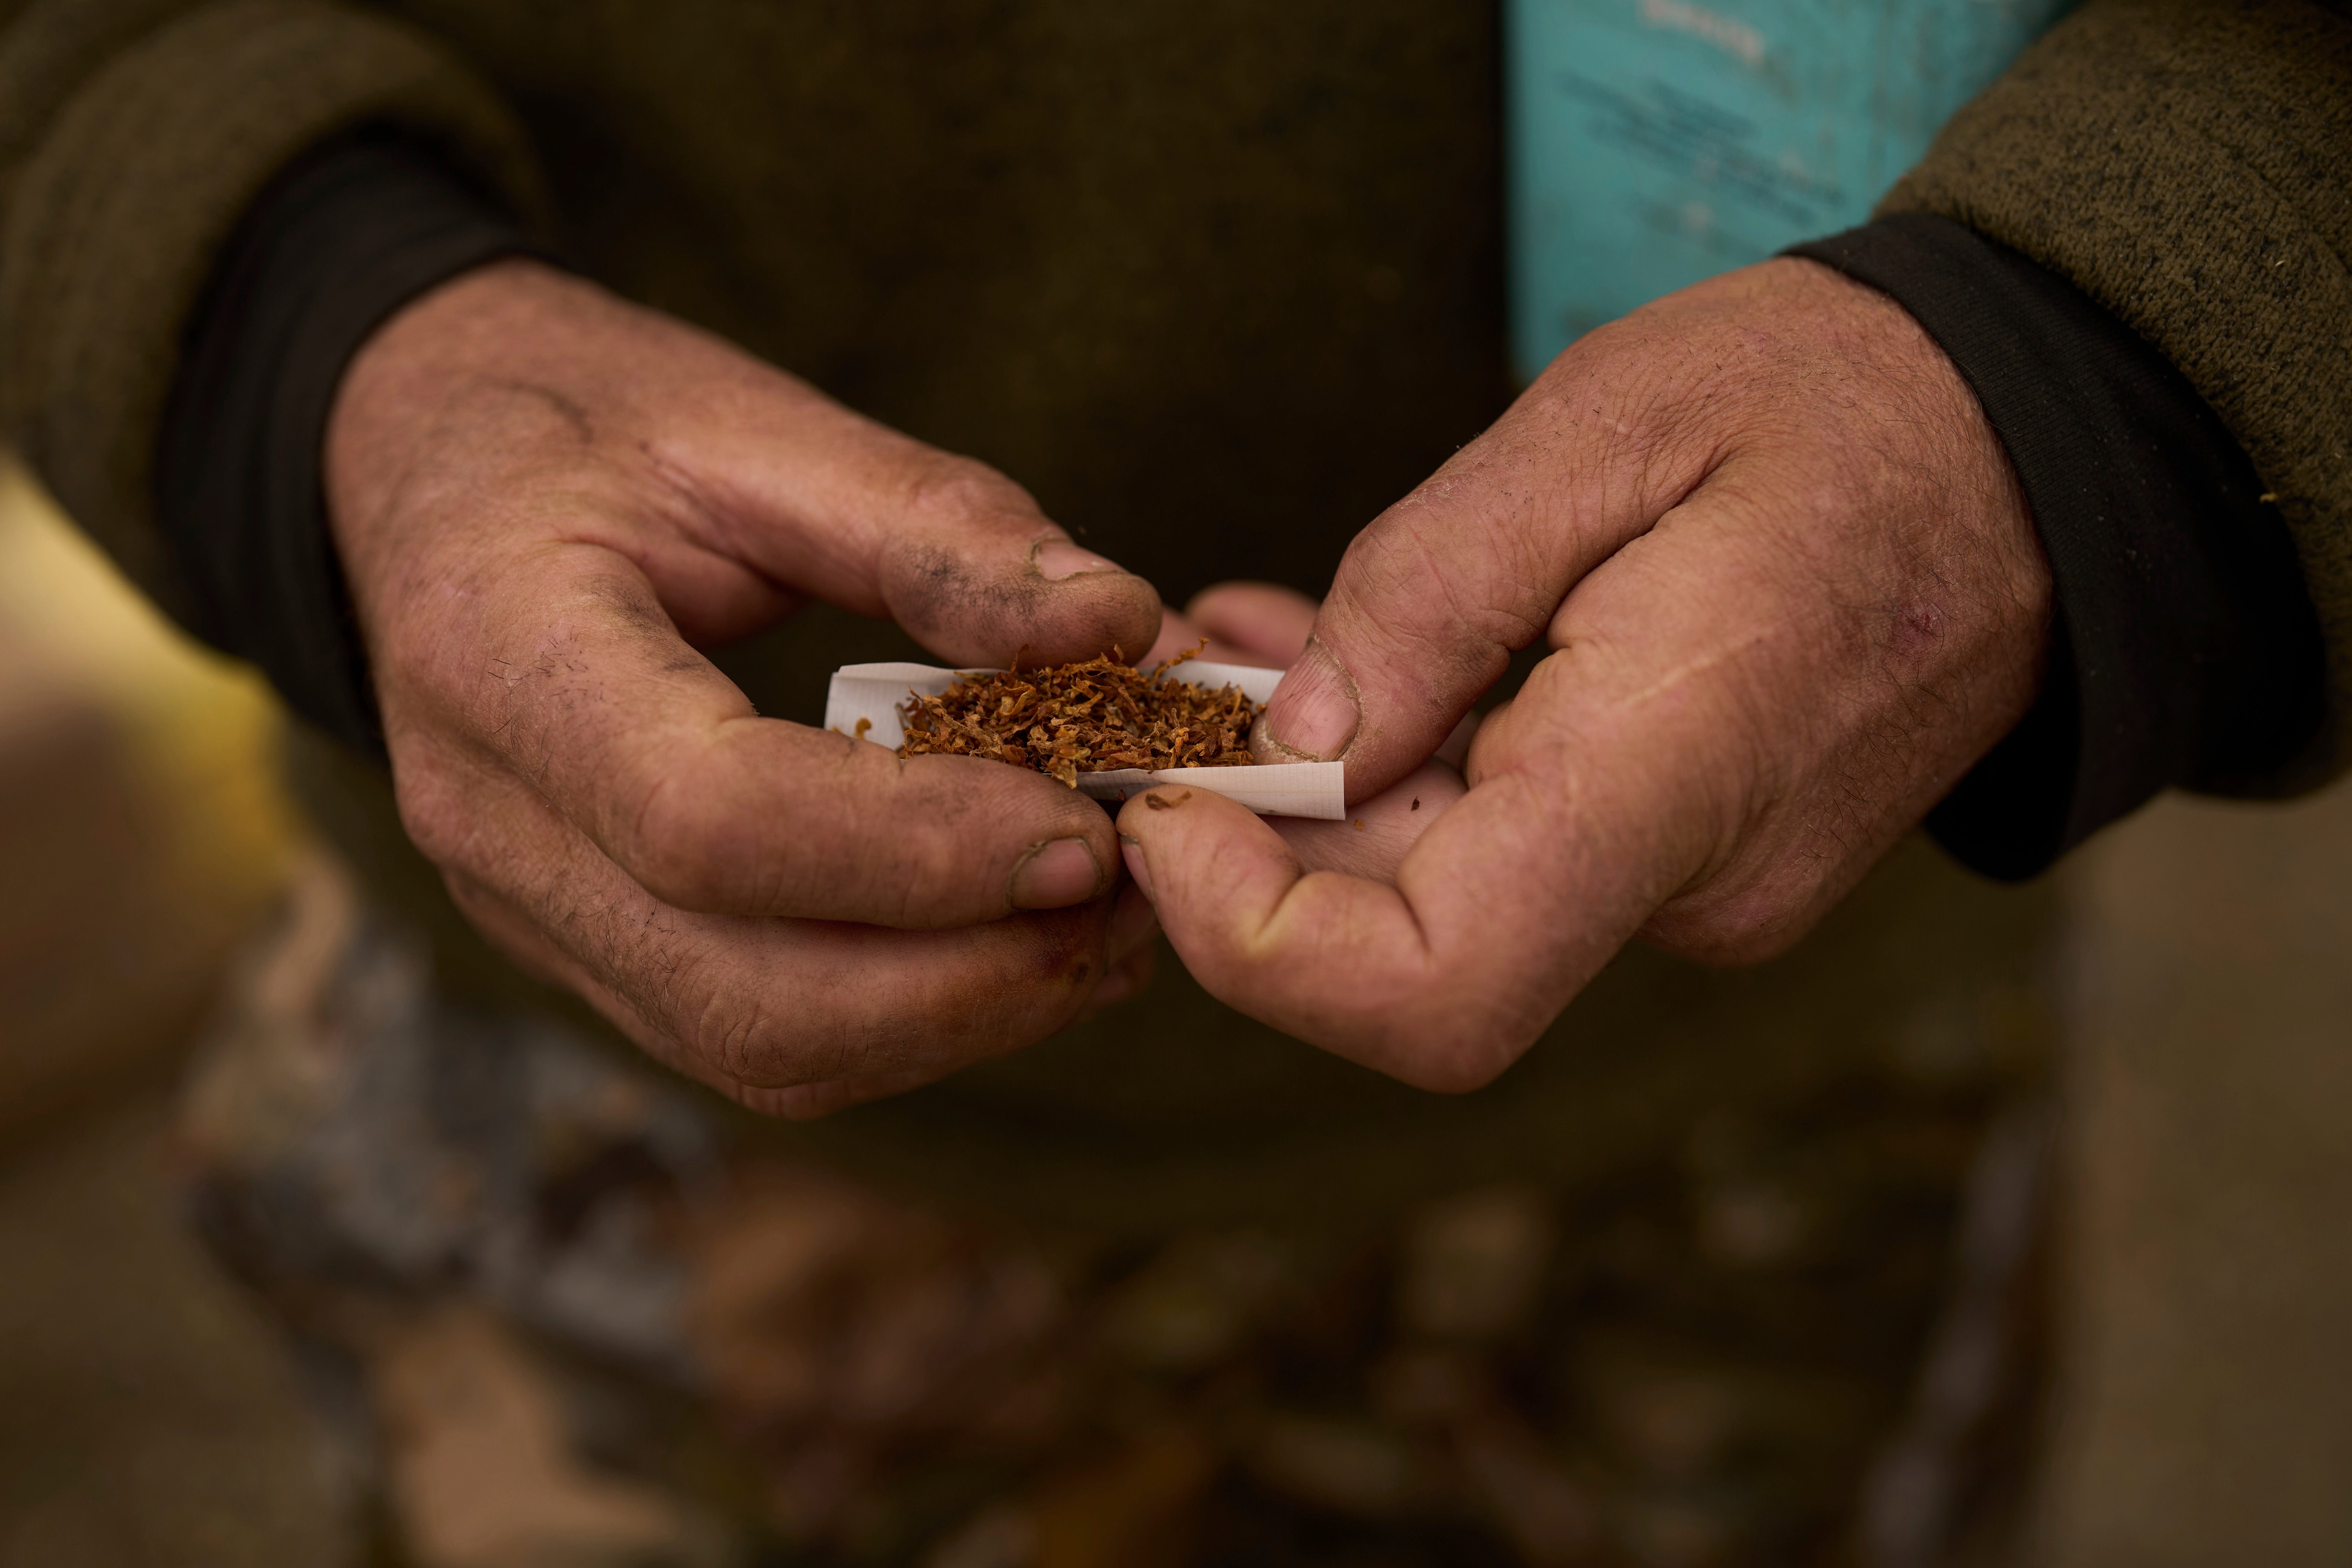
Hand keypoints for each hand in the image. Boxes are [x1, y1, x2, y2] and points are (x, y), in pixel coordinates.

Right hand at [326, 260, 1163, 1115]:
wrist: (425, 461)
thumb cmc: (582, 422)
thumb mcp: (750, 423)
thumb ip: (936, 526)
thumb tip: (1123, 624)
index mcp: (503, 661)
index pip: (711, 822)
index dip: (917, 847)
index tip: (1087, 827)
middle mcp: (493, 826)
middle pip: (745, 995)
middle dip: (966, 978)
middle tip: (1131, 893)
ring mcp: (531, 909)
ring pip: (761, 1050)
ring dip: (957, 1018)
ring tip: (1102, 925)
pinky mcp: (588, 947)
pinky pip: (757, 1038)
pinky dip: (907, 1016)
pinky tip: (1013, 938)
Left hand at [1116, 259, 2050, 1089]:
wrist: (2032, 452)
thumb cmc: (1838, 402)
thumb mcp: (1608, 423)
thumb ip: (1434, 590)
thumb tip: (1299, 733)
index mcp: (1682, 775)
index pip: (1434, 994)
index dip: (1259, 944)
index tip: (1172, 812)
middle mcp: (1692, 884)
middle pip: (1405, 948)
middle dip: (1259, 836)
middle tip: (1173, 678)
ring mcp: (1695, 886)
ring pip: (1439, 896)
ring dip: (1316, 792)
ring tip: (1243, 639)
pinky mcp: (1687, 857)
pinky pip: (1498, 849)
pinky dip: (1395, 776)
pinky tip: (1338, 661)